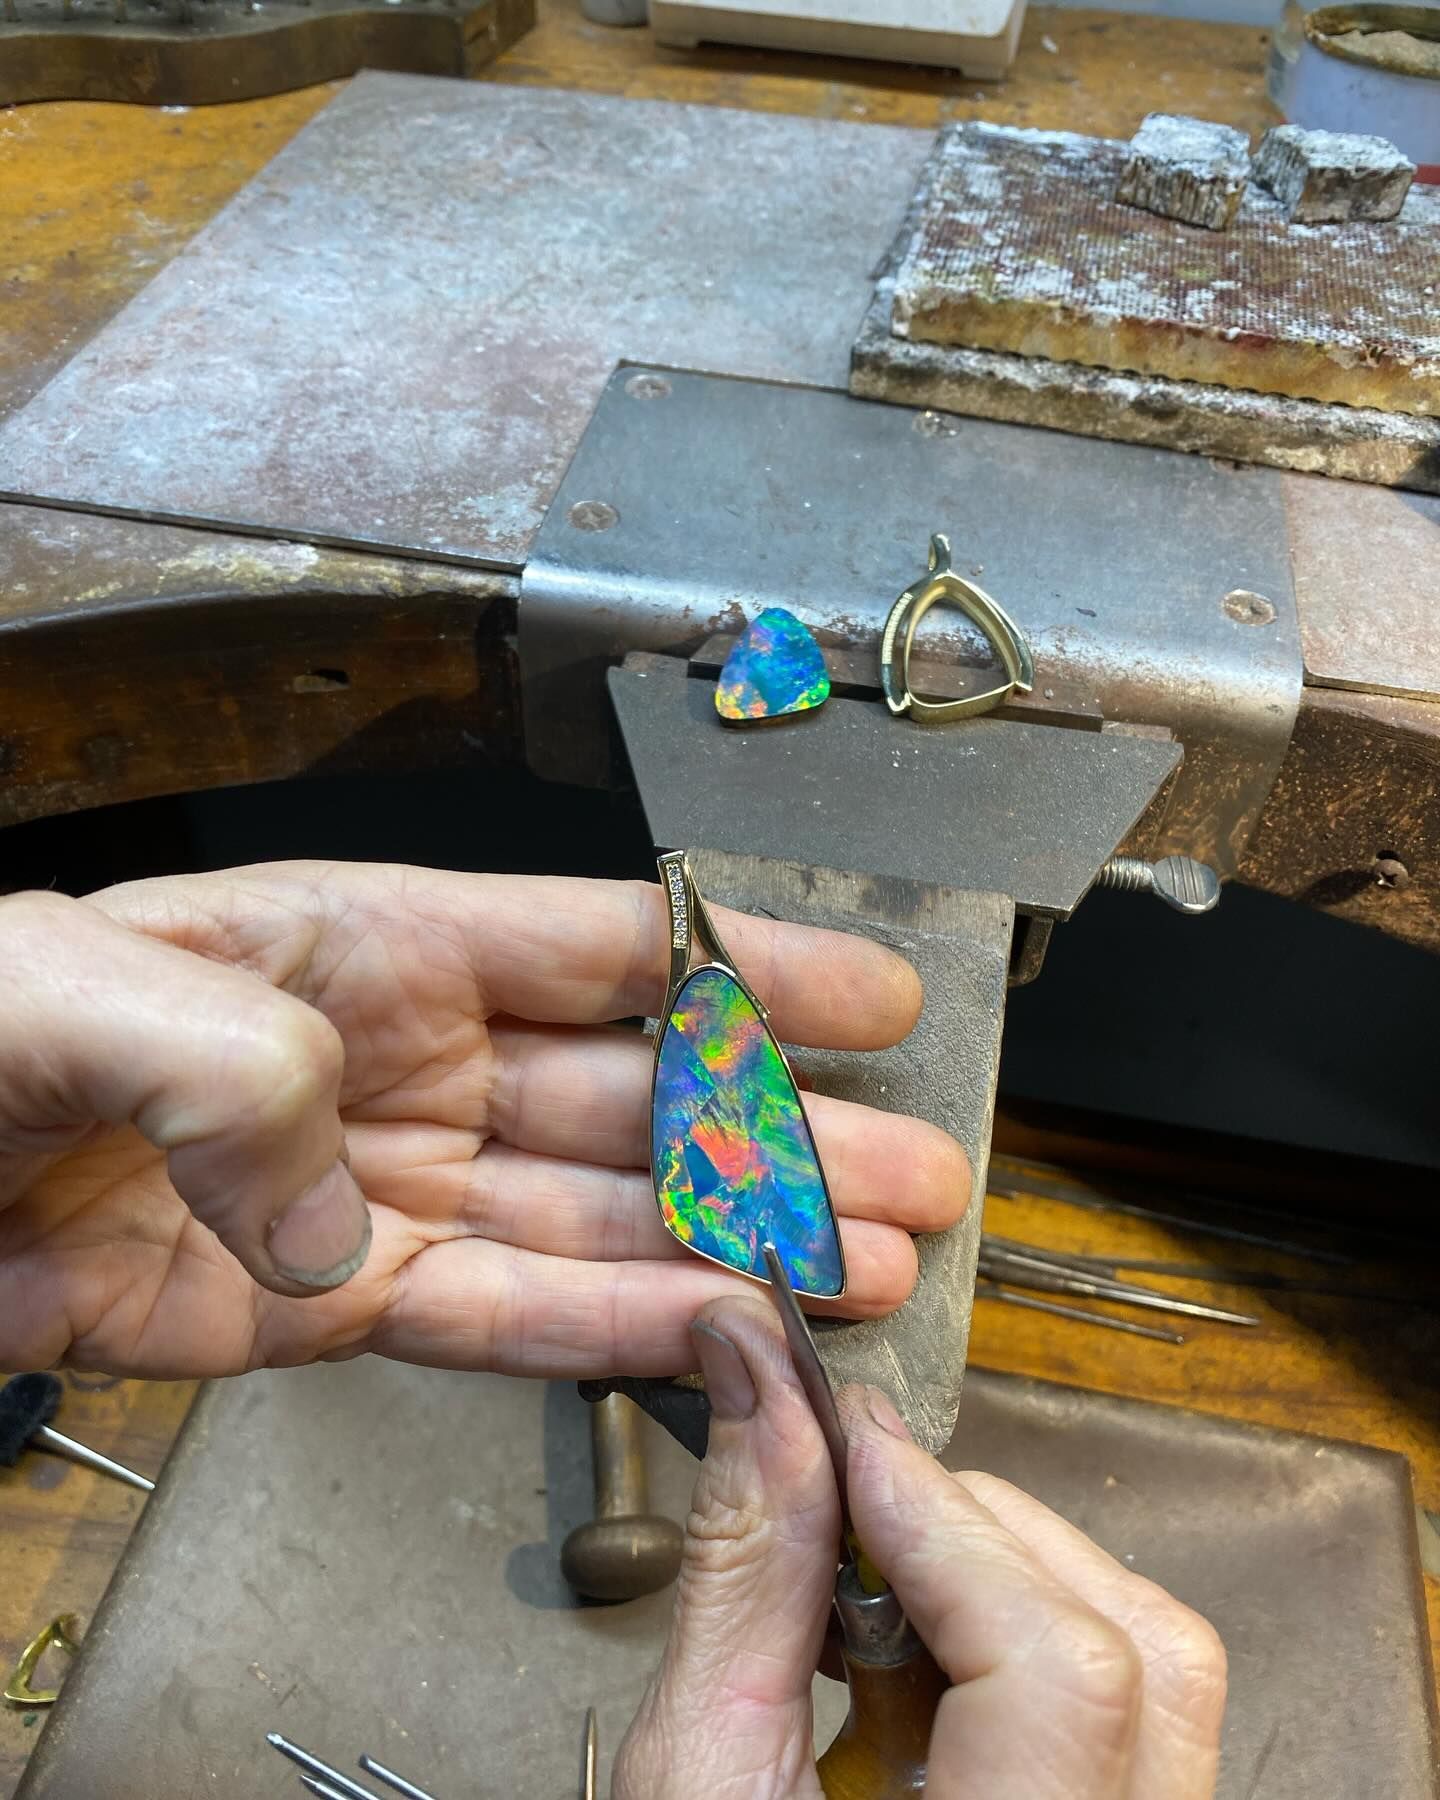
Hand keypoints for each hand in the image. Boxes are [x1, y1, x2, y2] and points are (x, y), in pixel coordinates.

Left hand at [0, 863, 966, 1378]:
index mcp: (368, 942)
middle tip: (912, 1169)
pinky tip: (718, 1334)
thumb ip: (246, 1063)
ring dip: (734, 1243)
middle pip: (635, 1096)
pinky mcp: (329, 1311)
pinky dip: (614, 1331)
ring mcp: (377, 1191)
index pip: (602, 946)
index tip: (871, 995)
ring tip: (863, 1266)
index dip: (750, 968)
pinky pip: (501, 1318)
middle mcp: (401, 1062)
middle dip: (781, 1133)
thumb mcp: (89, 988)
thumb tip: (353, 1214)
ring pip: (597, 1216)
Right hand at [616, 1297, 1226, 1799]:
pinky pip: (1135, 1714)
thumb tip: (759, 1399)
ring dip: (1008, 1574)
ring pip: (1157, 1669)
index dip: (949, 1522)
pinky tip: (919, 1654)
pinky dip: (1025, 1636)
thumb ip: (743, 1578)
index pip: (1062, 1668)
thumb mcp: (698, 1781)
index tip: (845, 1441)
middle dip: (975, 1531)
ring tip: (875, 1589)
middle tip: (847, 1499)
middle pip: (1136, 1646)